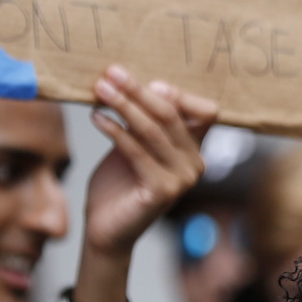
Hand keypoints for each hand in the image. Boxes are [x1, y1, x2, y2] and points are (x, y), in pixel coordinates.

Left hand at [82, 65, 217, 259]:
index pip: (204, 111)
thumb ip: (144, 119)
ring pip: (153, 130)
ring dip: (124, 105)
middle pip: (171, 115)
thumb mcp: (133, 142)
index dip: (178, 93)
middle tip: (110, 73)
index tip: (142, 79)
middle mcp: (196, 164)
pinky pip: (137, 151)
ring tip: (100, 89)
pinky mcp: (163, 191)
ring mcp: (183, 179)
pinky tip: (96, 118)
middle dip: (138, 90)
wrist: (106, 228)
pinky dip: (115, 131)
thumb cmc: (118, 183)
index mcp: (194, 150)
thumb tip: (153, 83)